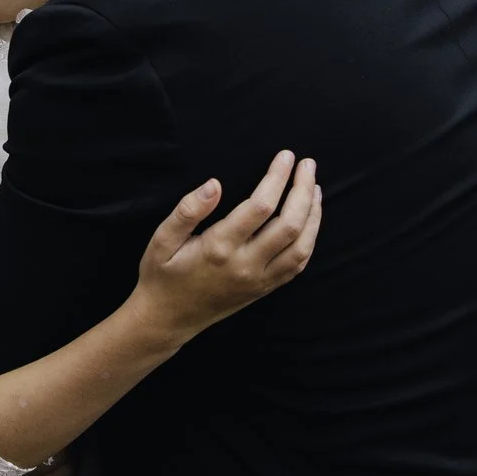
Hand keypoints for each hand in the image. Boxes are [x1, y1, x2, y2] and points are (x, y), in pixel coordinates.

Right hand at [131, 150, 321, 342]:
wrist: (167, 319)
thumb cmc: (162, 274)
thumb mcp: (161, 239)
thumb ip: (187, 210)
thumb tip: (214, 184)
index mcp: (219, 247)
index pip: (260, 206)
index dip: (277, 177)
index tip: (286, 156)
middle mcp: (245, 265)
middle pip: (289, 224)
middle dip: (303, 190)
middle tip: (308, 164)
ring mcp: (258, 280)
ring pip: (301, 247)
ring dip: (313, 215)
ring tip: (314, 188)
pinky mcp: (264, 289)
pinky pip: (297, 265)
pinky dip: (310, 240)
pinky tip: (309, 220)